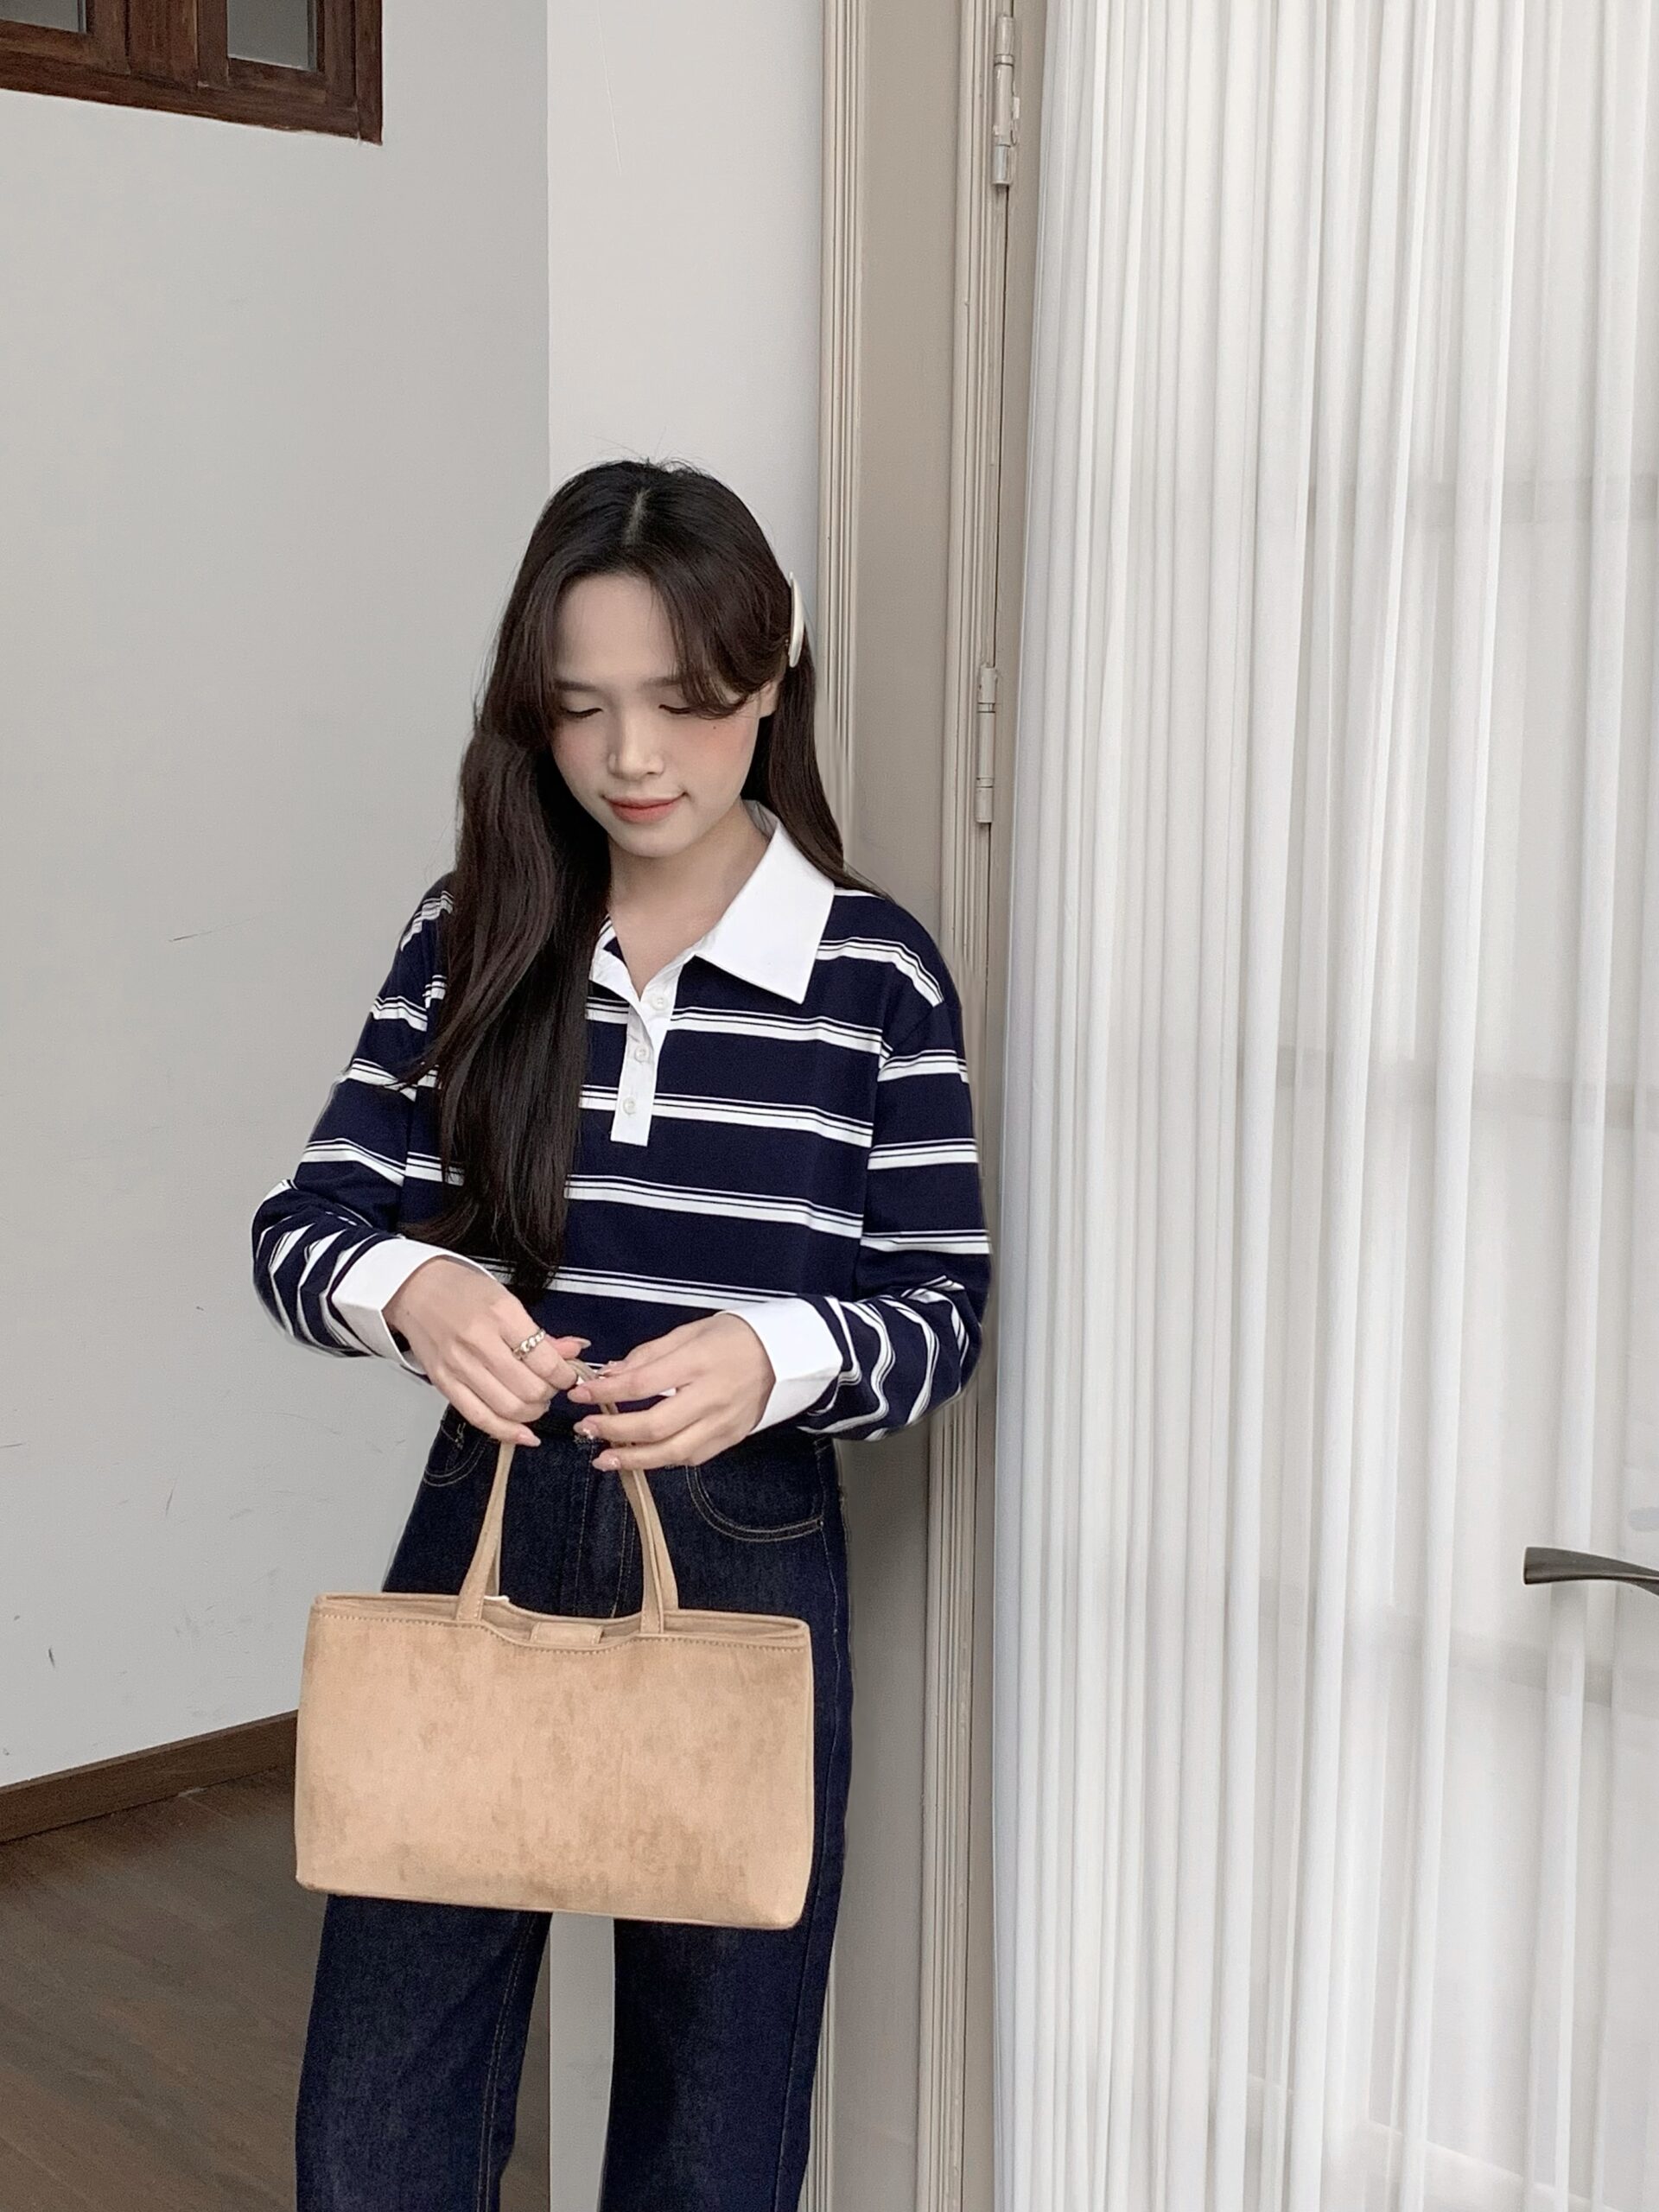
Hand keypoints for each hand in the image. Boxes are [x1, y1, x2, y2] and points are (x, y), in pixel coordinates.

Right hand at [385, 1256, 589, 1446]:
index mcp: (501, 1315)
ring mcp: (459, 1366)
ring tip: (536, 1401)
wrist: (415, 1291)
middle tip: (550, 1386)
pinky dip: (506, 1432)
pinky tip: (523, 1433)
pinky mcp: (445, 1384)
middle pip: (530, 1389)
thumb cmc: (462, 1291)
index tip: (568, 1376)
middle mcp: (479, 1342)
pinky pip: (480, 1418)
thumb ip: (541, 1334)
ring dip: (533, 1412)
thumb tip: (574, 1352)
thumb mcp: (508, 1301)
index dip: (565, 1376)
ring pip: (509, 1408)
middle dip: (549, 1394)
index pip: (545, 1360)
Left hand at [567, 1312, 775, 1470]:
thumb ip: (649, 1355)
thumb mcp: (690, 1332)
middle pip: (655, 1424)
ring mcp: (723, 1422)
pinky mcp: (730, 1439)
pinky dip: (663, 1460)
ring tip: (604, 1459)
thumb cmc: (732, 1337)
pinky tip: (641, 1457)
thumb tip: (610, 1374)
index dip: (606, 1391)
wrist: (785, 1355)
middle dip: (613, 1430)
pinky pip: (691, 1457)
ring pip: (672, 1452)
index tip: (579, 1393)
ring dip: (633, 1459)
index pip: (643, 1383)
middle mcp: (712, 1396)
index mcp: (699, 1361)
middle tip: (585, 1429)